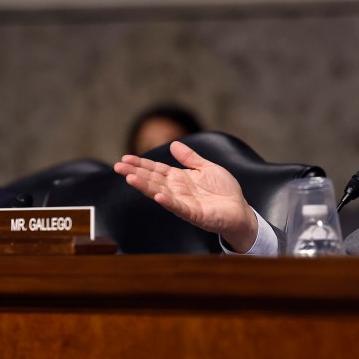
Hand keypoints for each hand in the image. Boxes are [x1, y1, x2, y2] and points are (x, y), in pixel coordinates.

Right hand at [114, 141, 258, 251]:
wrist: (240, 211)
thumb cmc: (225, 192)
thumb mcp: (207, 168)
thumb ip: (190, 158)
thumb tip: (173, 144)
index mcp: (180, 179)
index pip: (156, 170)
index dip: (141, 164)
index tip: (124, 158)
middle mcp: (178, 191)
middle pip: (153, 180)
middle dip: (135, 173)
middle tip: (117, 166)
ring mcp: (184, 203)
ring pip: (161, 193)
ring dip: (145, 186)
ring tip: (130, 178)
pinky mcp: (195, 214)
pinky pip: (180, 208)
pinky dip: (169, 202)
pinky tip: (158, 196)